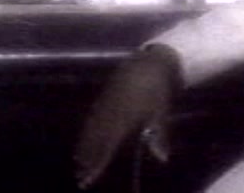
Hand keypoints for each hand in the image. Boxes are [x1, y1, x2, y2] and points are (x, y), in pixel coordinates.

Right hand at [74, 45, 180, 188]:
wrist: (147, 65)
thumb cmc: (157, 92)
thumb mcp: (161, 114)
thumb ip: (159, 137)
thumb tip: (163, 160)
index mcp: (125, 119)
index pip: (108, 147)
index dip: (98, 164)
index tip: (89, 179)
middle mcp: (110, 114)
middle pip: (96, 141)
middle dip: (88, 160)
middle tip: (81, 177)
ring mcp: (104, 106)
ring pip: (90, 131)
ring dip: (84, 148)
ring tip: (79, 164)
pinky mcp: (102, 99)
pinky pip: (90, 119)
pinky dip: (86, 133)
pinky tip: (83, 142)